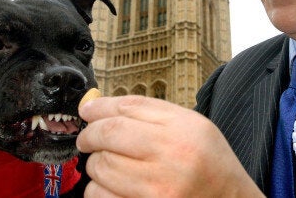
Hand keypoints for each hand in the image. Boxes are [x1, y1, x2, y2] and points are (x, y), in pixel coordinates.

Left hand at [76, 95, 263, 196]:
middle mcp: (171, 159)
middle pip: (108, 135)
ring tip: (109, 163)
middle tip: (88, 139)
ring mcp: (157, 191)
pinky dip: (98, 189)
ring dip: (96, 163)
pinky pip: (100, 196)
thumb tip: (95, 106)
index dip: (98, 108)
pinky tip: (113, 185)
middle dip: (90, 136)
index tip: (87, 112)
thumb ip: (148, 112)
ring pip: (100, 167)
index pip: (127, 108)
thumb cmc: (208, 163)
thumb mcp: (192, 126)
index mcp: (182, 130)